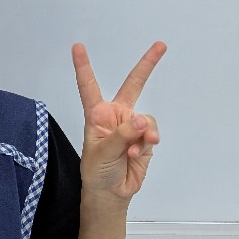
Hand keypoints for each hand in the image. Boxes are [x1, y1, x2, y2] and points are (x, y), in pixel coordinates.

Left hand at [72, 41, 165, 199]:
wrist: (111, 193)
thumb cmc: (97, 171)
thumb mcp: (102, 152)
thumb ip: (121, 134)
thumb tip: (141, 120)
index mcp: (97, 114)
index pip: (89, 86)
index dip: (83, 66)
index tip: (77, 47)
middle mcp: (116, 116)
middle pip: (134, 84)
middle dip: (147, 65)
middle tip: (161, 45)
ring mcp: (132, 126)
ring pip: (145, 119)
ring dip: (142, 134)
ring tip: (132, 151)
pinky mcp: (145, 138)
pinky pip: (151, 133)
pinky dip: (147, 142)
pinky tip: (137, 153)